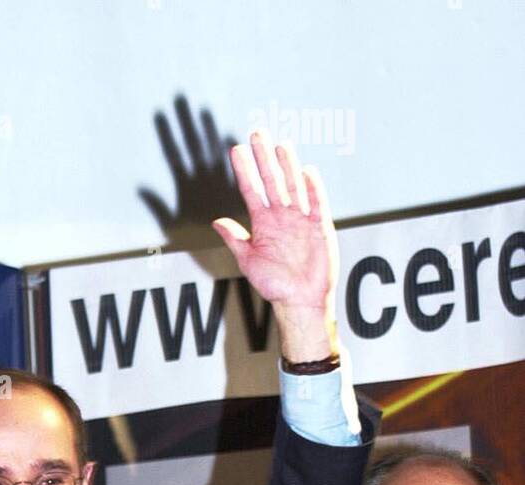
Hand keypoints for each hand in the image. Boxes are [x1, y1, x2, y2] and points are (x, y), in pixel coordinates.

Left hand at [212, 131, 337, 360]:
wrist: (299, 300)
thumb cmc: (274, 285)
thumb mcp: (248, 261)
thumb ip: (235, 239)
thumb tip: (216, 222)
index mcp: (263, 223)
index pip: (251, 190)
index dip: (244, 170)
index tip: (235, 150)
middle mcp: (281, 216)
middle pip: (272, 180)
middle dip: (264, 158)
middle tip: (257, 133)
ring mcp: (301, 219)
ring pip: (293, 186)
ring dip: (287, 165)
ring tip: (280, 144)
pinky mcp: (319, 226)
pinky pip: (316, 203)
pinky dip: (312, 188)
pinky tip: (306, 171)